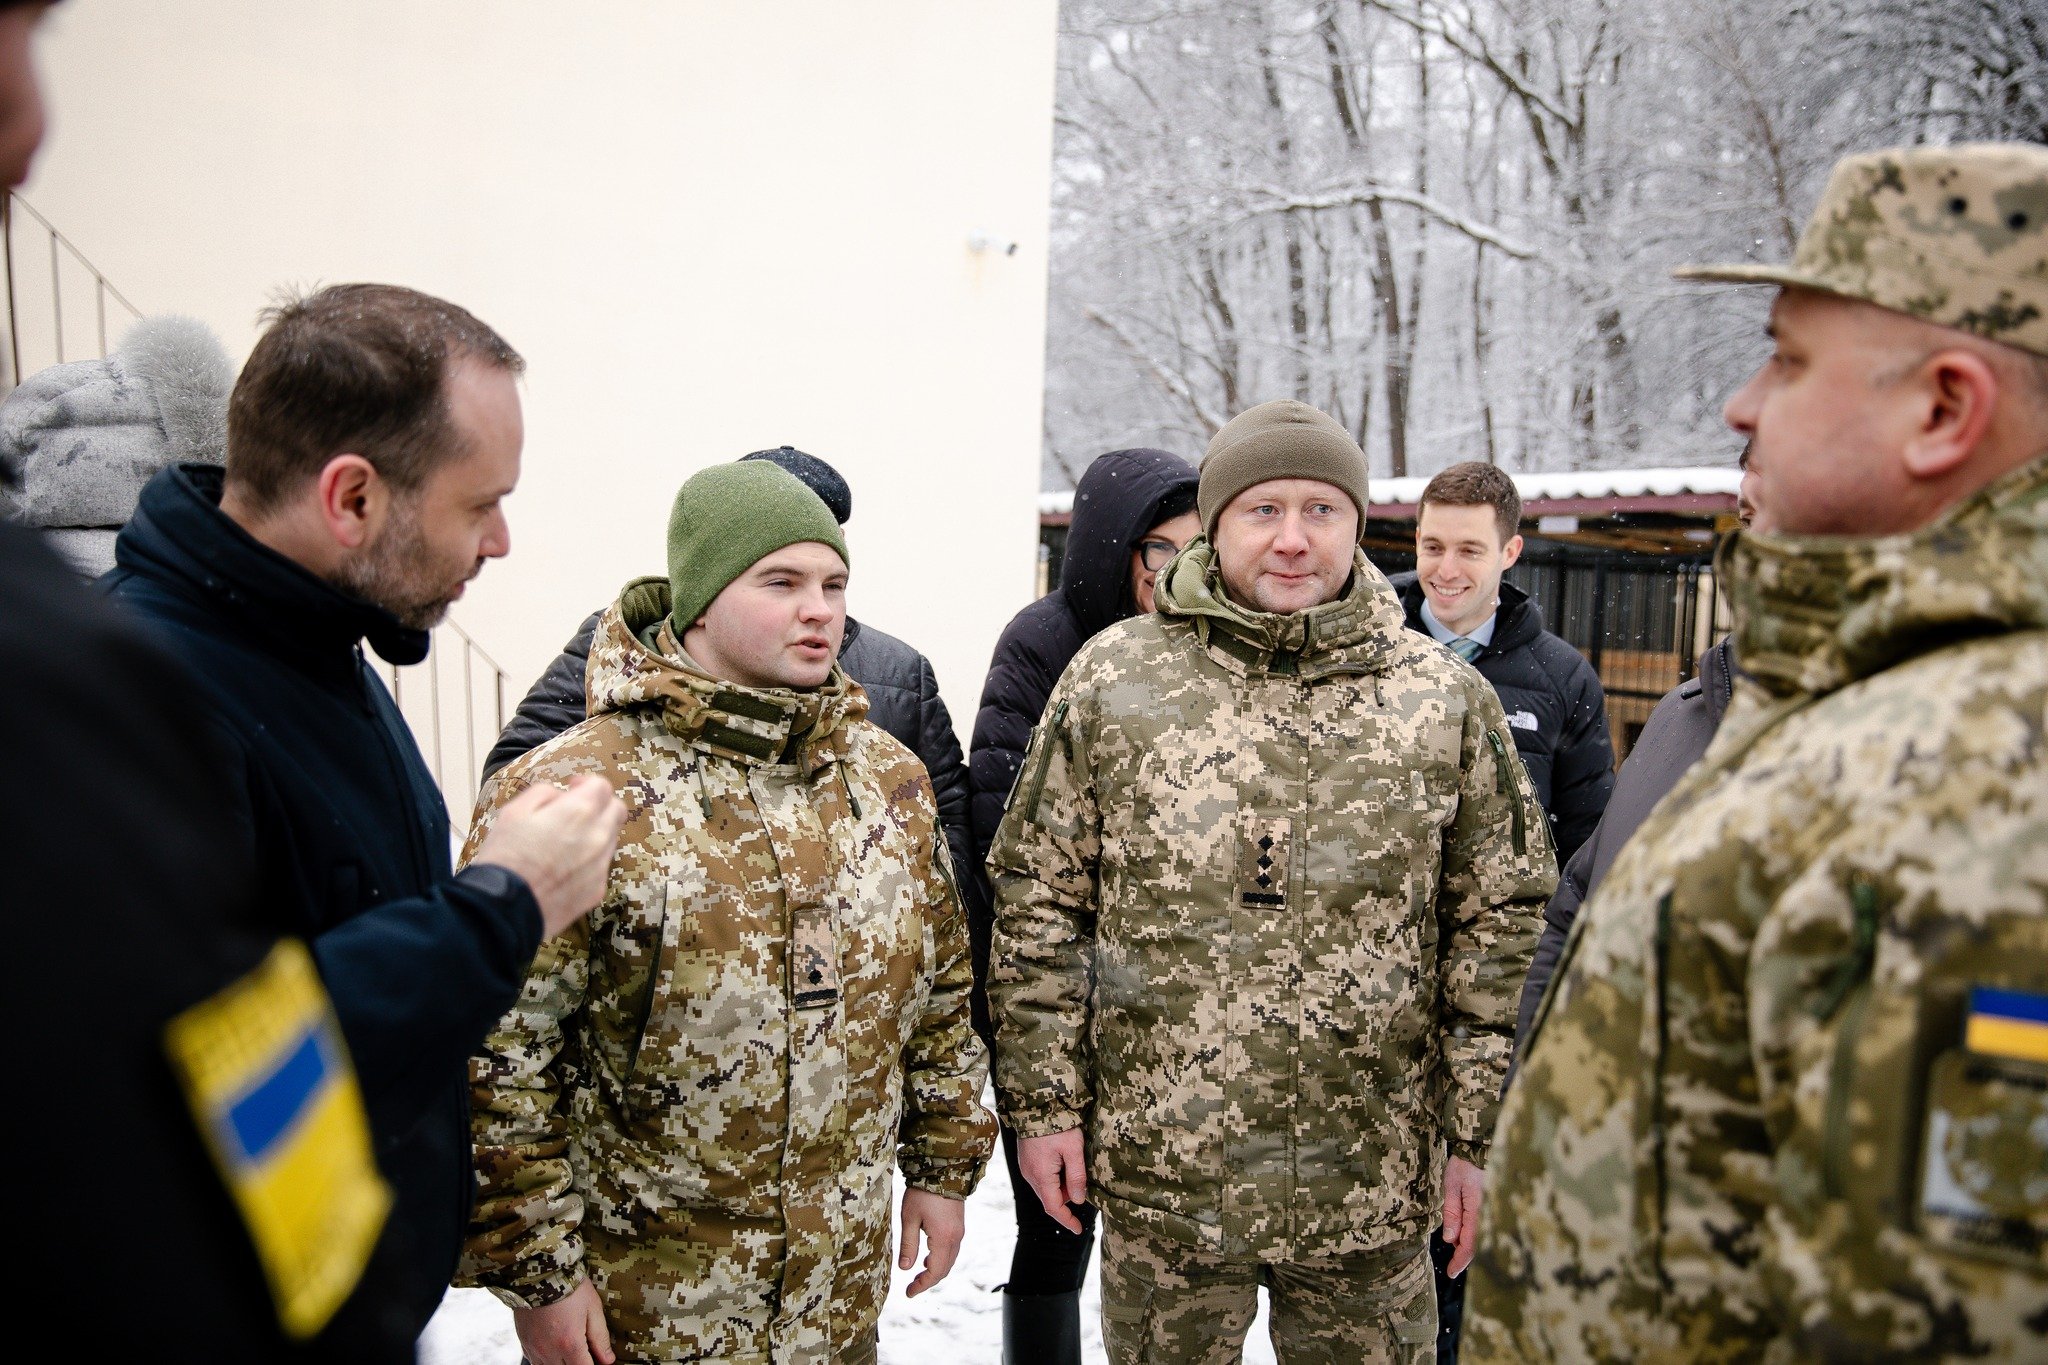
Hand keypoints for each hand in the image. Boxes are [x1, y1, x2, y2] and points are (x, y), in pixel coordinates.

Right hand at [472, 775, 627, 937]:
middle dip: (599, 806)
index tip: (572, 789)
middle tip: (576, 812)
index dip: (586, 783)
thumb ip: (544, 793)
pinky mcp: (597, 890)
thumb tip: (562, 795)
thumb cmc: (505, 857)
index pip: (602, 786)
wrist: (504, 909)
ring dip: (595, 834)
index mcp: (579, 812)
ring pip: (610, 840)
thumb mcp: (514, 811)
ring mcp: (601, 866)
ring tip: (565, 843)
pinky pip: (601, 867)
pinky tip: (564, 869)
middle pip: (616, 811)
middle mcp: (598, 837)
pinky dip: (589, 861)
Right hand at [512, 1277, 613, 1364]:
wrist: (539, 1272)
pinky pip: (534, 1361)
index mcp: (570, 1344)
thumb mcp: (592, 1308)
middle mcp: (549, 1351)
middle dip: (577, 1363)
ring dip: (561, 1363)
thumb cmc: (569, 1288)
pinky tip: (553, 1348)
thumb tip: (608, 1360)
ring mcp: (534, 1348)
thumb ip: (600, 1337)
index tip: (598, 1359)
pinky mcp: (524, 1342)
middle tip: (585, 1351)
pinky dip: (546, 1359)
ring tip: (569, 1349)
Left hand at [898, 1187, 965, 1296]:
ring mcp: (959, 1231)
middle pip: (944, 1269)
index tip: (909, 1292)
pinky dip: (940, 1259)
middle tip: (912, 1287)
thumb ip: (908, 1245)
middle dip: (929, 1281)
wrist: (943, 1169)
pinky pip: (952, 1250)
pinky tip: (928, 1257)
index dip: (922, 1285)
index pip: (935, 1271)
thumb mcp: (909, 1218)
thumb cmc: (923, 1192)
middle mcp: (955, 1238)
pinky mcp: (958, 1225)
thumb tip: (905, 1269)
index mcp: (943, 1239)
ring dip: (935, 1270)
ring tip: (918, 1274)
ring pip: (949, 1260)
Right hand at [1017, 1128, 1087, 1233]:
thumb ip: (1076, 1177)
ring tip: (1072, 1164)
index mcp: (1041, 1176)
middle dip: (1066, 1198)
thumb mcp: (1073, 1150)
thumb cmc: (1057, 1125)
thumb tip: (1077, 1200)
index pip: (1054, 1208)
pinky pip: (1041, 1177)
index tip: (1078, 1229)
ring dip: (1060, 1186)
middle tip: (1081, 1182)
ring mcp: (1026, 1168)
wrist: (1036, 1105)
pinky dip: (1053, 1177)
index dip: (1066, 1220)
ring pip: (1045, 1188)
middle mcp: (1030, 1175)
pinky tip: (1062, 1161)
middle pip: (1049, 1198)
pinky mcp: (1026, 1160)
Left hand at [1441, 1154, 1483, 1276]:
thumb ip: (1452, 1213)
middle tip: (1452, 1268)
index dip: (1460, 1262)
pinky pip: (1480, 1229)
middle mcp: (1485, 1216)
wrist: (1478, 1150)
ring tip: (1454, 1252)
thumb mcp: (1452, 1187)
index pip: (1469, 1244)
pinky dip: (1470, 1237)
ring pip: (1478, 1239)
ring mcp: (1487, 1213)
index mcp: (1477, 1212)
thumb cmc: (1464, 1167)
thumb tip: (1450, 1239)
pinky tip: (1460, 1238)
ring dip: (1466, 1248)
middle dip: (1463, 1258)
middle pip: (1476, 1245)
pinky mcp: (1487, 1210)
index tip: (1451, 1273)